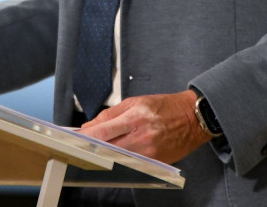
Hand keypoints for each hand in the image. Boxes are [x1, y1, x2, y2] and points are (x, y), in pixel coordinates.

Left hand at [77, 90, 210, 163]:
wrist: (193, 118)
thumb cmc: (165, 107)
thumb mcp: (136, 101)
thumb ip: (111, 114)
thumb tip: (90, 126)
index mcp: (135, 116)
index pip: (104, 130)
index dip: (86, 137)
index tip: (73, 138)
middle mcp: (141, 135)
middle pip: (107, 147)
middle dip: (90, 148)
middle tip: (77, 148)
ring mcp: (148, 152)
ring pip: (117, 158)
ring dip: (102, 156)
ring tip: (92, 152)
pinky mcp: (154, 162)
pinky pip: (130, 164)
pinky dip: (118, 161)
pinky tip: (112, 157)